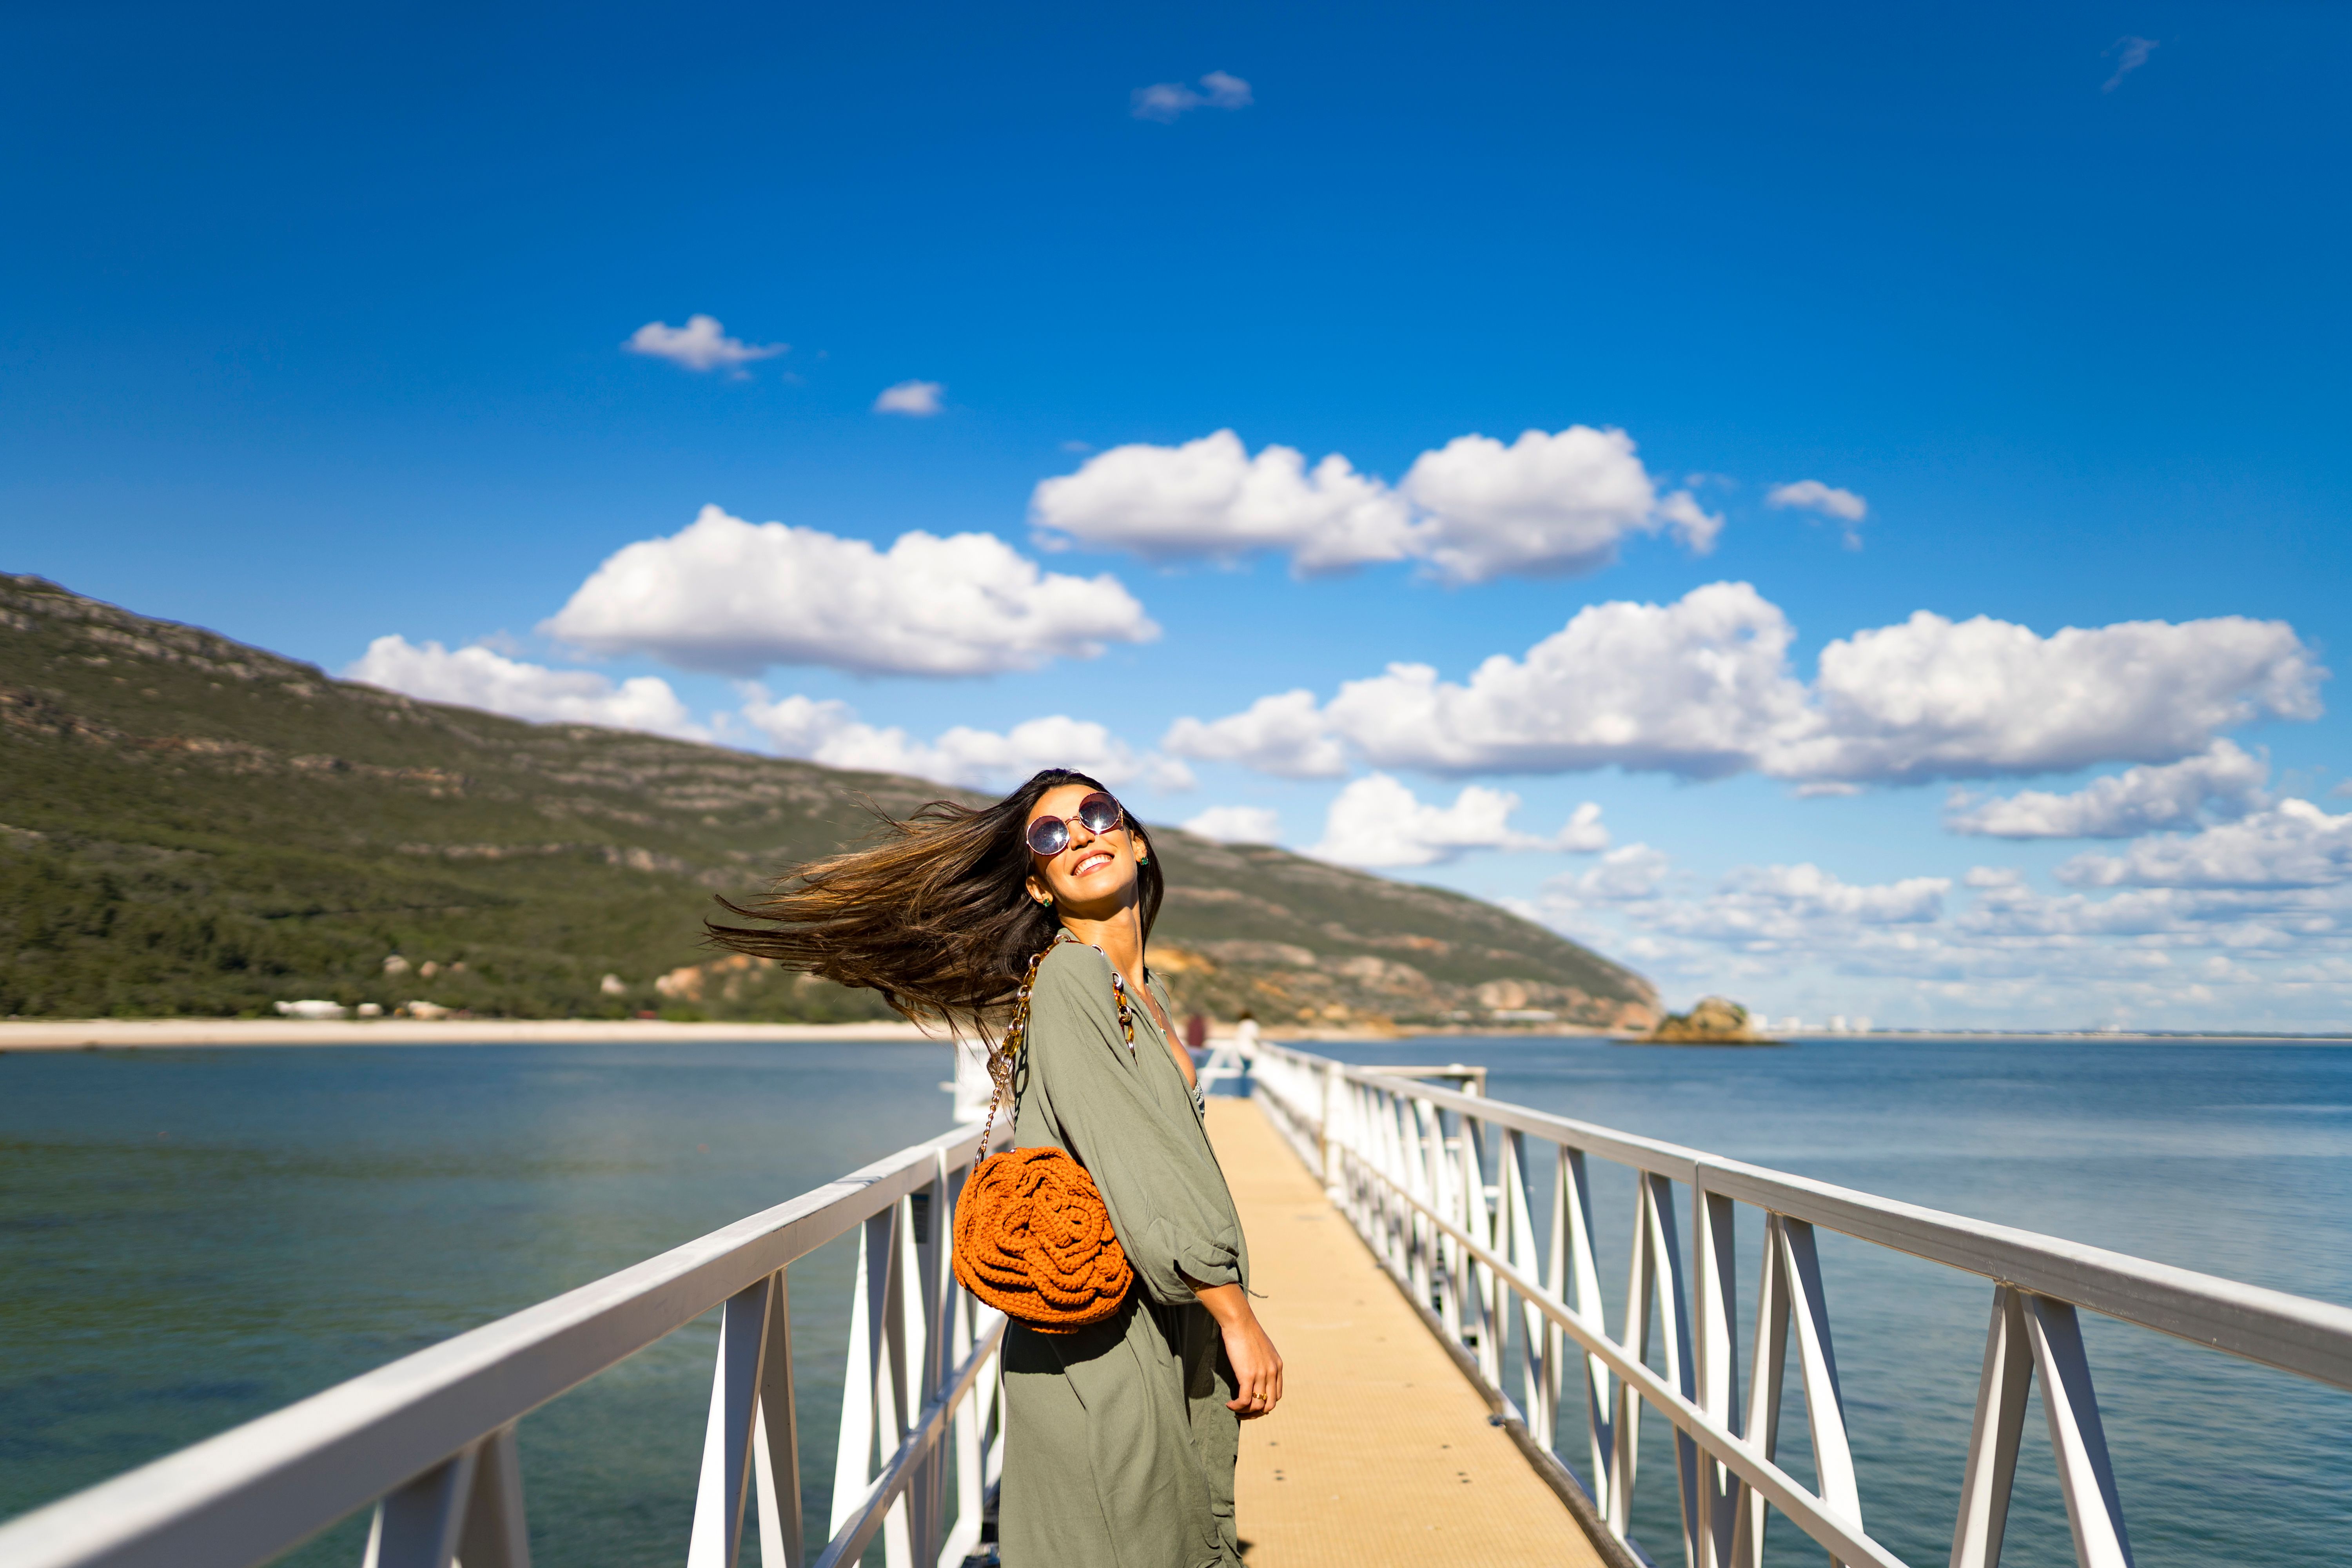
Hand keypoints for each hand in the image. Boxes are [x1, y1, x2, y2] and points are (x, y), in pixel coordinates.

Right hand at [1189, 1281, 1283, 1418]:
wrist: (1239, 1322)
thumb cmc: (1246, 1332)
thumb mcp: (1262, 1348)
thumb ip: (1263, 1362)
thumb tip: (1255, 1372)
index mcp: (1277, 1366)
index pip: (1277, 1395)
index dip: (1265, 1404)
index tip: (1252, 1404)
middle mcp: (1273, 1372)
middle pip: (1270, 1405)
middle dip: (1256, 1413)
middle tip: (1243, 1412)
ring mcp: (1262, 1375)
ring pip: (1257, 1406)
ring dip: (1245, 1412)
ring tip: (1234, 1408)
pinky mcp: (1248, 1376)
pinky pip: (1244, 1401)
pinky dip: (1236, 1406)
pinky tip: (1229, 1404)